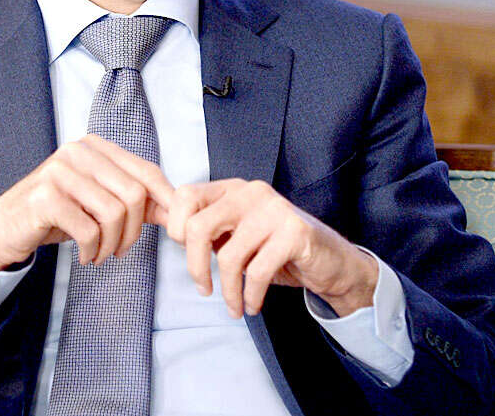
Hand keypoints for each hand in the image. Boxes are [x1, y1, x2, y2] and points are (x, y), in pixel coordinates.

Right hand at [0, 134, 173, 270]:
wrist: (4, 229)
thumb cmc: (57, 214)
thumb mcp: (99, 204)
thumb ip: (137, 202)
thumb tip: (177, 212)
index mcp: (96, 147)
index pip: (147, 171)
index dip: (164, 202)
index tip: (170, 228)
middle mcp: (79, 151)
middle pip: (134, 194)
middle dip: (133, 231)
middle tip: (119, 251)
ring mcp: (59, 171)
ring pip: (113, 213)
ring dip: (112, 245)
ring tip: (100, 254)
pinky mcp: (45, 197)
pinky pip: (88, 229)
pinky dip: (91, 250)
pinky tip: (83, 256)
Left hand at [166, 179, 378, 318]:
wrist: (329, 262)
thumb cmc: (276, 250)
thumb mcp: (236, 235)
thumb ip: (207, 229)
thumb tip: (164, 223)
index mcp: (232, 188)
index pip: (185, 196)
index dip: (176, 229)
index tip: (187, 256)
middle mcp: (251, 191)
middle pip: (198, 226)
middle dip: (194, 266)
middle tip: (204, 289)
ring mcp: (274, 209)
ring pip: (228, 256)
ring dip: (227, 292)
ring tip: (234, 306)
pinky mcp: (294, 232)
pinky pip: (256, 271)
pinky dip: (250, 295)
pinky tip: (252, 305)